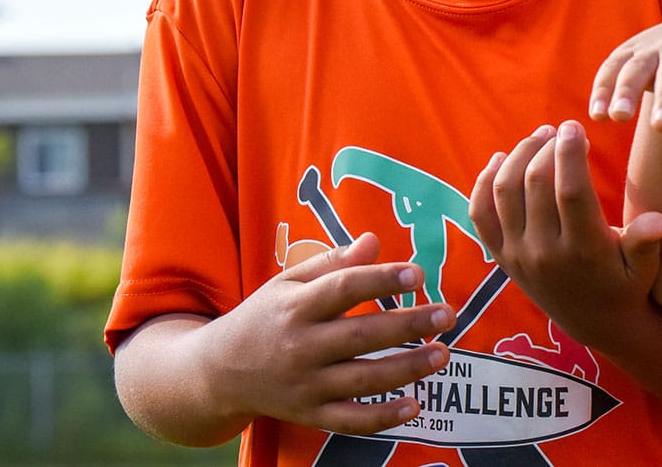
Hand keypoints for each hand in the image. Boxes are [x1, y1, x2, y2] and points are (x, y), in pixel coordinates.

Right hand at [200, 232, 455, 434]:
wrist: (216, 373)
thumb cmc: (263, 318)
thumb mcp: (287, 283)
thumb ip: (331, 263)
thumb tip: (373, 241)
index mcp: (295, 307)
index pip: (343, 289)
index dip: (381, 280)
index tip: (417, 274)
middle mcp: (299, 347)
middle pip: (361, 336)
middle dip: (408, 325)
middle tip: (446, 314)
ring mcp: (305, 385)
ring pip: (363, 380)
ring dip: (407, 369)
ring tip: (442, 353)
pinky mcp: (309, 415)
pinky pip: (350, 420)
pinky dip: (383, 418)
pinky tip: (415, 406)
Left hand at [467, 122, 661, 344]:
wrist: (597, 324)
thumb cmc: (628, 286)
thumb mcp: (646, 269)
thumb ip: (646, 242)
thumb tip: (659, 221)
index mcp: (584, 250)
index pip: (570, 192)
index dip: (570, 154)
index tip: (575, 126)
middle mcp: (545, 252)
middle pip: (535, 184)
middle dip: (547, 147)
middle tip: (561, 130)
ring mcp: (518, 255)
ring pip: (504, 191)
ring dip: (519, 156)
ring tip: (540, 138)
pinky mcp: (502, 257)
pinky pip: (480, 214)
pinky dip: (483, 182)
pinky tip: (500, 159)